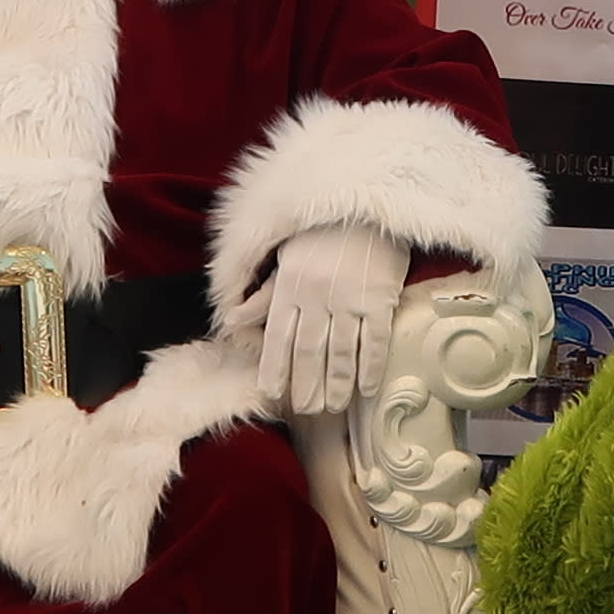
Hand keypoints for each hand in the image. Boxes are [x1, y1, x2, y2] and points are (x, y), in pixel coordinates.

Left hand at [258, 221, 408, 417]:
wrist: (367, 204)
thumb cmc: (322, 231)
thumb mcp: (285, 258)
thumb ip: (262, 296)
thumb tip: (233, 322)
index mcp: (289, 284)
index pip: (278, 337)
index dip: (275, 368)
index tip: (273, 394)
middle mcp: (315, 295)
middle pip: (308, 352)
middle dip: (306, 385)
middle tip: (307, 409)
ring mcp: (349, 298)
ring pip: (340, 353)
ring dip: (336, 385)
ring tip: (333, 406)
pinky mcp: (380, 298)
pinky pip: (373, 342)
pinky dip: (369, 369)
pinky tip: (367, 388)